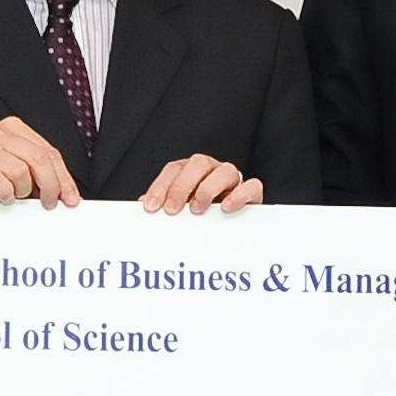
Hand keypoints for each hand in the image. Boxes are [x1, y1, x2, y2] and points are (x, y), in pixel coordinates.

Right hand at [0, 118, 80, 205]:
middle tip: (48, 203)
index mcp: (14, 129)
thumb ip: (40, 176)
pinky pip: (1, 181)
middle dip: (50, 185)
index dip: (63, 178)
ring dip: (21, 191)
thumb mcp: (17, 174)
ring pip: (21, 171)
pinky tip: (1, 197)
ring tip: (13, 196)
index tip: (70, 198)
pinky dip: (5, 194)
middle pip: (39, 158)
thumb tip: (66, 194)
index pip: (49, 152)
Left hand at [142, 155, 261, 213]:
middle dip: (182, 185)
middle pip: (198, 163)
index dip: (161, 186)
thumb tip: (142, 204)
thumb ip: (163, 207)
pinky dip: (240, 195)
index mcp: (192, 173)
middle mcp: (213, 172)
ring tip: (197, 209)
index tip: (150, 206)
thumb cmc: (201, 219)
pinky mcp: (252, 195)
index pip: (174, 169)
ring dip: (208, 188)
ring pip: (226, 170)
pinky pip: (252, 186)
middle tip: (172, 209)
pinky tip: (226, 208)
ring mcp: (234, 181)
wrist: (233, 233)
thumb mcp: (179, 214)